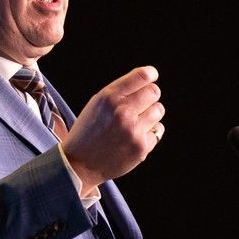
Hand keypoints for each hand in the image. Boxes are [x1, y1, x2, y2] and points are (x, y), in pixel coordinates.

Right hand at [61, 66, 163, 193]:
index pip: (142, 76)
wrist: (79, 165)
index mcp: (109, 98)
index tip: (152, 76)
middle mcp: (122, 112)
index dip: (150, 74)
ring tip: (136, 123)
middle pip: (154, 92)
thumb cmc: (88, 132)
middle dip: (150, 96)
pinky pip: (158, 131)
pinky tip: (133, 139)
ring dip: (151, 115)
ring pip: (159, 110)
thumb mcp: (96, 105)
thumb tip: (147, 81)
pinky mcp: (141, 147)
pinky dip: (149, 134)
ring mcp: (133, 130)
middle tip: (142, 105)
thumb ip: (119, 93)